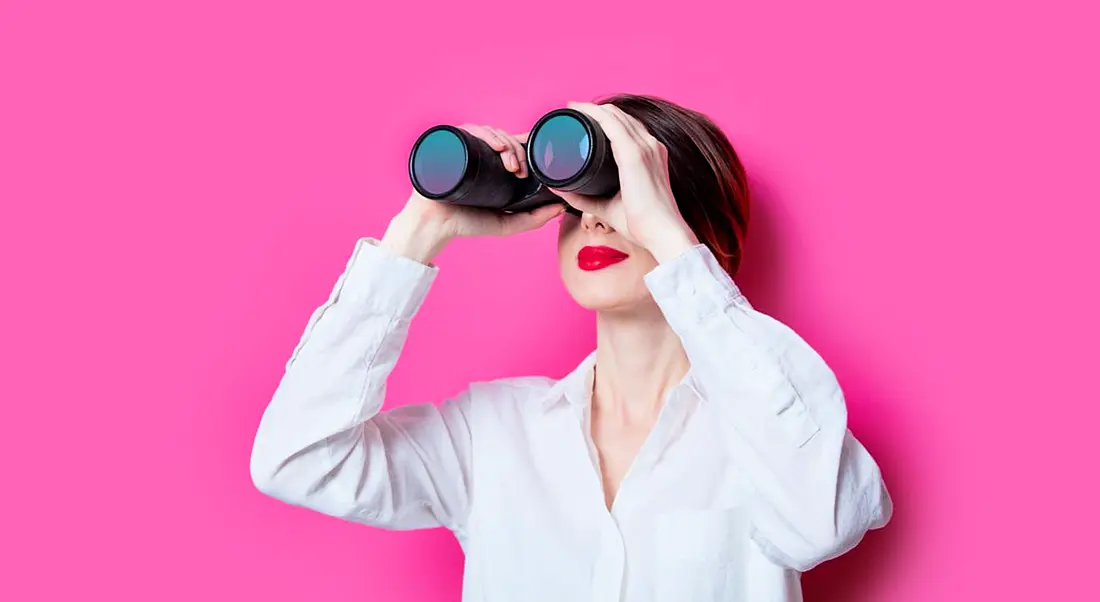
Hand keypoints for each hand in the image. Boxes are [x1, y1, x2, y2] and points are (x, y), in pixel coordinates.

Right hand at [381, 125, 564, 264]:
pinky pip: (469, 129)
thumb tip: (561, 207)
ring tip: (512, 165)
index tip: (538, 162)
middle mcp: (479, 152)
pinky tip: (498, 147)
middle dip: (519, 151)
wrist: (435, 226)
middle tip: (522, 170)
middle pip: (504, 138)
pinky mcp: (449, 143)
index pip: (513, 145)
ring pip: (490, 132)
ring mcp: (464, 146)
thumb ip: (534, 219)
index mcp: (492, 164)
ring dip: (506, 144)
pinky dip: (486, 134)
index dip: (527, 148)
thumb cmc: (465, 223)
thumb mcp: (507, 223)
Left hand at [548, 102, 698, 262]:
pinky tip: (579, 110)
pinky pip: (611, 123)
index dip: (604, 118)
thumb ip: (584, 197)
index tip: (582, 118)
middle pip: (620, 116)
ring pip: (615, 115)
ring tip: (571, 108)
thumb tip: (560, 189)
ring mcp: (645, 147)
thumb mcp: (608, 205)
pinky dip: (593, 114)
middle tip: (571, 111)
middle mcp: (650, 145)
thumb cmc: (641, 223)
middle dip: (595, 110)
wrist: (661, 233)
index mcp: (650, 155)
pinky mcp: (635, 153)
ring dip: (591, 108)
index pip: (627, 127)